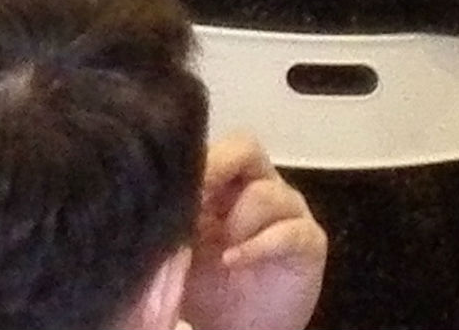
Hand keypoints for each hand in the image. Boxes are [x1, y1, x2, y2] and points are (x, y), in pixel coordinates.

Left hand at [178, 137, 324, 329]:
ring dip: (236, 220)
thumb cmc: (204, 282)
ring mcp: (287, 211)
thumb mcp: (177, 245)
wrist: (235, 327)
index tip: (168, 181)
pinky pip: (290, 232)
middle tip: (195, 199)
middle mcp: (258, 185)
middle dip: (217, 167)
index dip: (193, 158)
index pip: (214, 146)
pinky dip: (258, 246)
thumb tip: (150, 194)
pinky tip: (232, 261)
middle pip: (245, 147)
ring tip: (217, 250)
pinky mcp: (308, 241)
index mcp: (224, 180)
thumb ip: (170, 214)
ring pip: (266, 192)